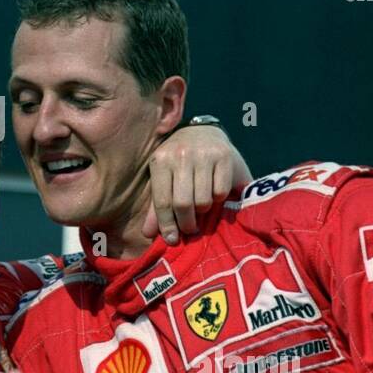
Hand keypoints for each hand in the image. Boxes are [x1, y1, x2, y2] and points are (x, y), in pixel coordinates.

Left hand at [142, 125, 249, 243]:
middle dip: (187, 223)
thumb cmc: (180, 162)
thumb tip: (148, 234)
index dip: (166, 224)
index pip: (161, 201)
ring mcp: (203, 154)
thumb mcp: (164, 178)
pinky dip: (218, 199)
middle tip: (191, 229)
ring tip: (201, 208)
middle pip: (183, 203)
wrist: (205, 132)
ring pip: (203, 200)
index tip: (172, 240)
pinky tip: (214, 193)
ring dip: (203, 211)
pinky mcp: (224, 156)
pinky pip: (220, 192)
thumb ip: (156, 206)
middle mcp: (180, 154)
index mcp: (160, 160)